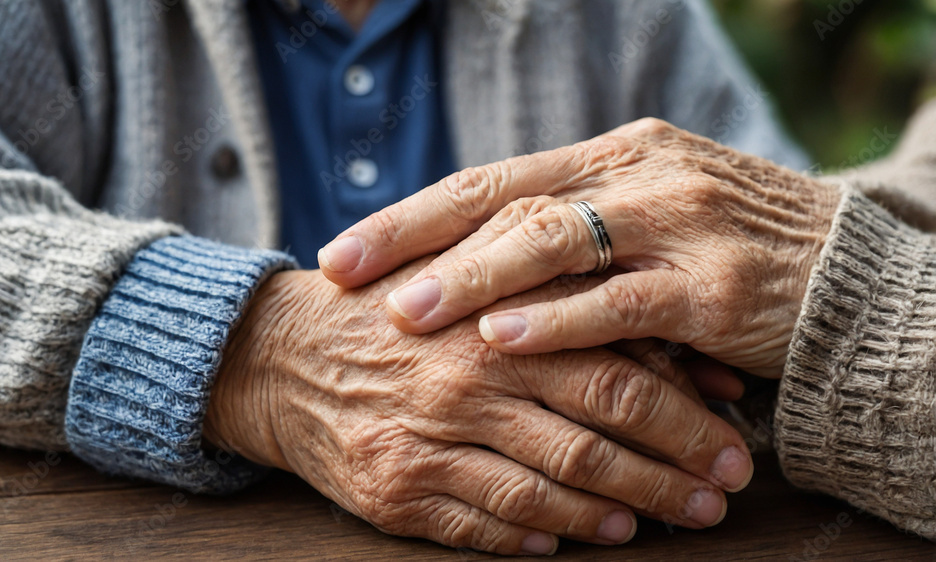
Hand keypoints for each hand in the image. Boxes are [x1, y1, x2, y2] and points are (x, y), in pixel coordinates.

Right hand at [204, 262, 752, 554]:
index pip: (616, 376)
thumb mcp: (479, 289)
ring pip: (547, 491)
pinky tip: (570, 539)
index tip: (733, 450)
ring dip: (613, 514)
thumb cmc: (396, 315)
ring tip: (653, 524)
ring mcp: (429, 442)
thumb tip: (690, 358)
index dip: (686, 421)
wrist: (282, 355)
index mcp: (496, 323)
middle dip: (669, 476)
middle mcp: (466, 383)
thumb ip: (575, 314)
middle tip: (718, 500)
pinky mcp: (395, 492)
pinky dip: (535, 537)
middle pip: (593, 439)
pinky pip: (481, 527)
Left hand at [317, 119, 840, 377]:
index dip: (413, 215)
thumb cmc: (727, 250)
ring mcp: (679, 225)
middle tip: (350, 277)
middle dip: (421, 242)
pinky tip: (499, 338)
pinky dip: (556, 321)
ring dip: (474, 278)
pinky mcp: (713, 287)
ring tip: (408, 312)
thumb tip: (472, 257)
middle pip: (509, 203)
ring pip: (556, 243)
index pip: (494, 180)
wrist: (849, 278)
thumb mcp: (648, 218)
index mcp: (615, 156)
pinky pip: (620, 303)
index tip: (346, 250)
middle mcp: (640, 176)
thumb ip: (573, 228)